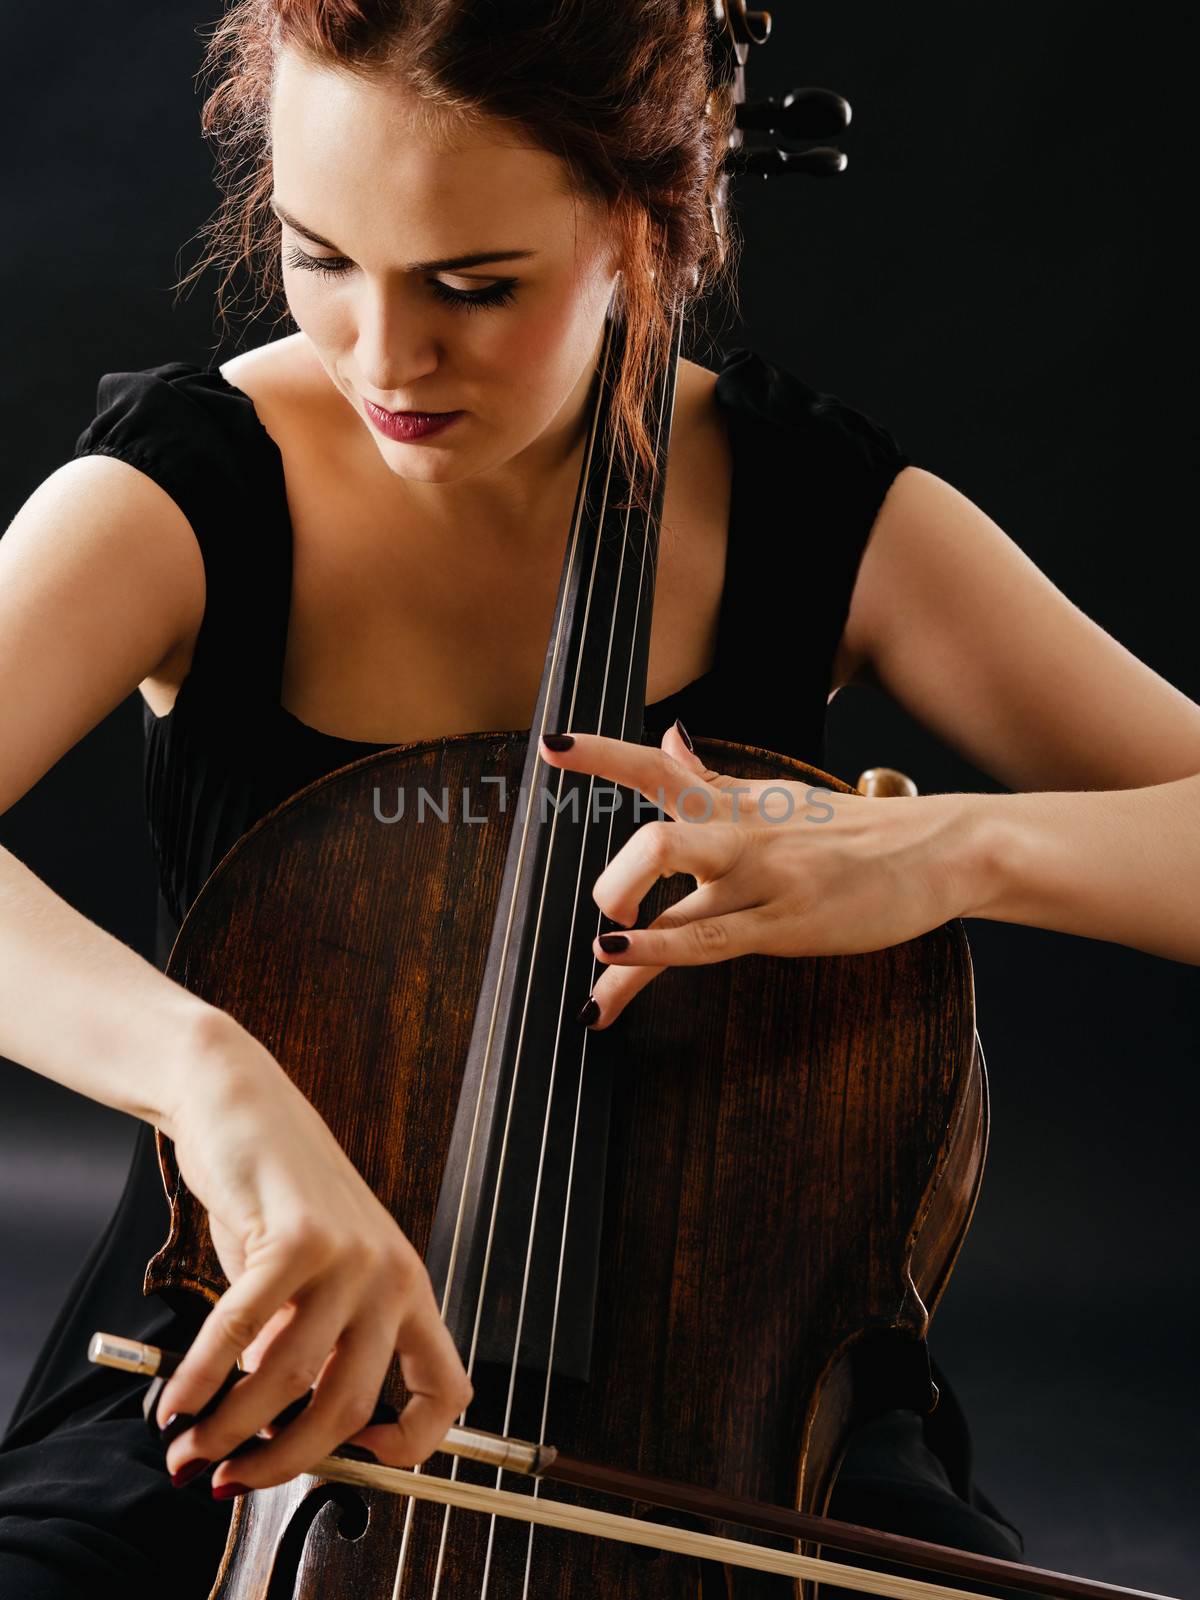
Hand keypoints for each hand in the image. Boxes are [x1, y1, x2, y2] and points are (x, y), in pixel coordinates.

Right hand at [154, 1015, 471, 1494]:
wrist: (244, 1104)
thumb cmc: (275, 1196)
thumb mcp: (311, 1277)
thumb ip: (305, 1344)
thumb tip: (269, 1427)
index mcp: (407, 1288)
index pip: (447, 1389)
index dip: (411, 1444)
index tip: (357, 1462)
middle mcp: (390, 1276)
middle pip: (349, 1407)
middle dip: (280, 1462)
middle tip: (230, 1479)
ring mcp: (348, 1256)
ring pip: (287, 1379)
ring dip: (226, 1429)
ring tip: (188, 1446)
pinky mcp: (295, 1238)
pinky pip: (239, 1334)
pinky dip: (199, 1381)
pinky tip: (174, 1405)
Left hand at [540, 720, 983, 1027]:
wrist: (944, 849)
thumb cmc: (858, 832)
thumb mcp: (778, 797)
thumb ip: (711, 777)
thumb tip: (668, 740)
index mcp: (735, 801)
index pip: (658, 767)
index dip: (602, 754)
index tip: (550, 745)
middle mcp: (742, 833)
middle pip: (656, 835)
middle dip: (615, 880)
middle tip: (606, 916)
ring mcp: (764, 878)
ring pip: (674, 890)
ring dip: (622, 934)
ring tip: (600, 957)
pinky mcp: (787, 922)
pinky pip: (708, 938)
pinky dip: (654, 951)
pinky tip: (616, 960)